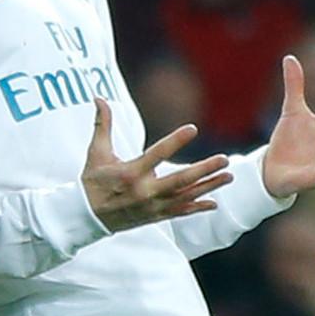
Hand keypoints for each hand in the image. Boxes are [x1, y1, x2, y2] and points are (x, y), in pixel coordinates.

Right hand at [80, 100, 226, 232]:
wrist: (86, 216)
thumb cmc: (92, 181)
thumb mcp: (96, 152)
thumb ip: (102, 125)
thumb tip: (99, 99)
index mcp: (130, 173)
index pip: (157, 154)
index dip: (175, 141)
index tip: (193, 128)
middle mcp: (143, 191)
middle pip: (179, 180)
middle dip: (203, 170)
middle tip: (224, 159)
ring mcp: (151, 206)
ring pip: (185, 196)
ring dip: (209, 186)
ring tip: (229, 176)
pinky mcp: (154, 216)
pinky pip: (180, 212)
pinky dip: (197, 208)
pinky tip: (214, 203)